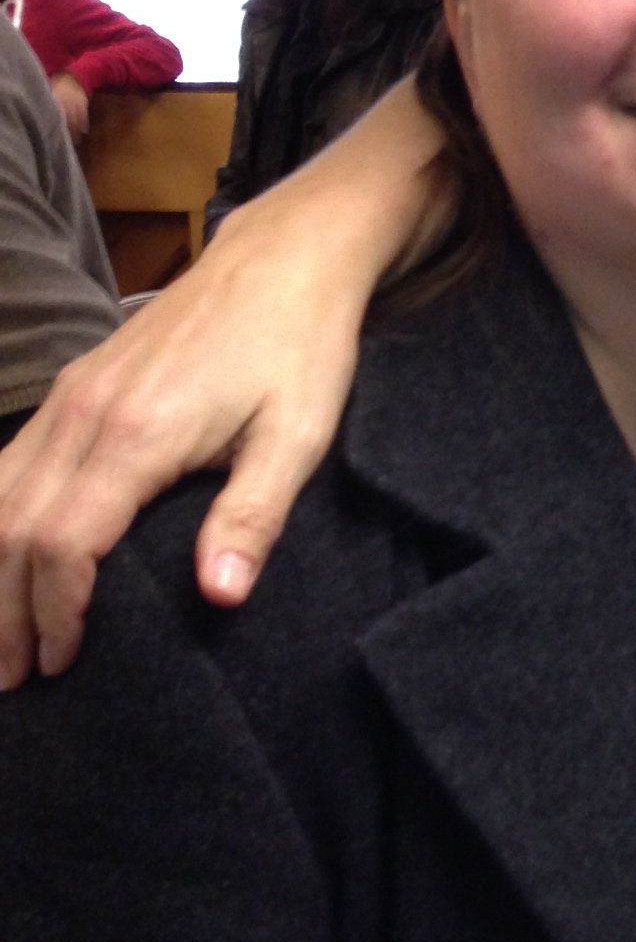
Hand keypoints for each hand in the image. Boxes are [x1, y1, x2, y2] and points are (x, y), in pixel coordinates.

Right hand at [0, 81, 447, 682]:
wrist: (284, 261)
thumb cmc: (300, 351)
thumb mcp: (297, 438)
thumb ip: (252, 518)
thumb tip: (217, 597)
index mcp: (137, 435)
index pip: (64, 542)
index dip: (55, 611)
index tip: (63, 663)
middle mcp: (84, 415)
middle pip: (11, 528)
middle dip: (3, 610)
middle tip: (11, 680)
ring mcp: (69, 397)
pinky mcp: (73, 388)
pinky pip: (5, 463)